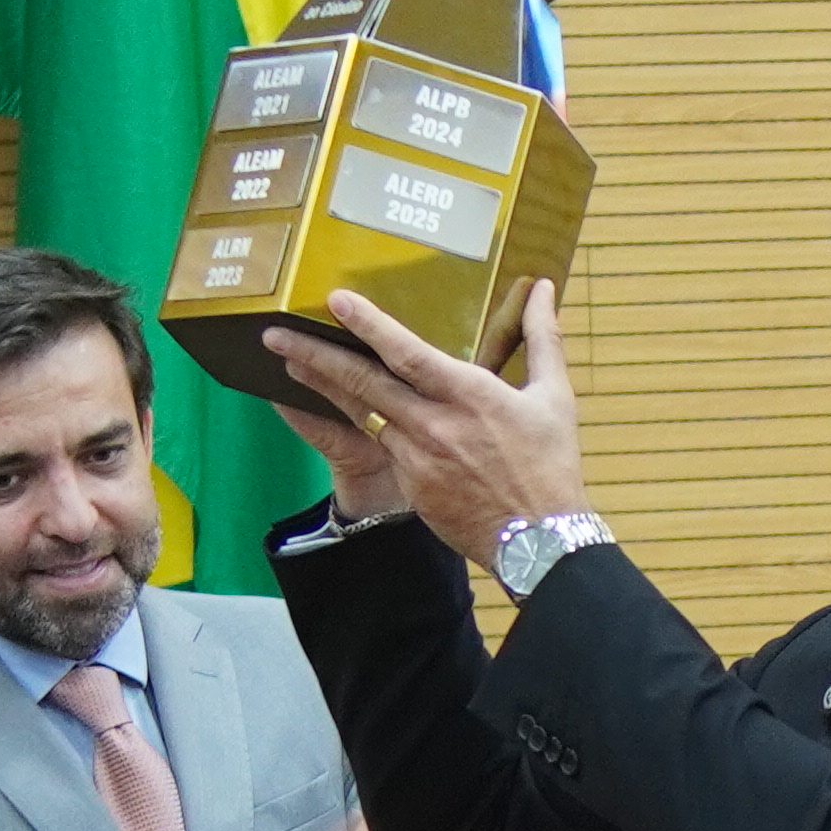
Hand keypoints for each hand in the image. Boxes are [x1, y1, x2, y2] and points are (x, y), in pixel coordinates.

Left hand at [263, 285, 590, 561]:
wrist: (540, 540)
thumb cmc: (551, 465)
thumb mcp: (555, 397)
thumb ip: (543, 337)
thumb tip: (543, 289)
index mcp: (470, 395)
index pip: (407, 352)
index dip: (369, 325)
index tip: (337, 301)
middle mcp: (435, 424)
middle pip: (363, 383)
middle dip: (314, 355)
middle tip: (275, 335)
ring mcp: (418, 457)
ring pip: (361, 414)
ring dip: (322, 388)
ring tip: (288, 364)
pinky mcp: (412, 485)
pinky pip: (379, 446)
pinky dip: (355, 424)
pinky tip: (336, 410)